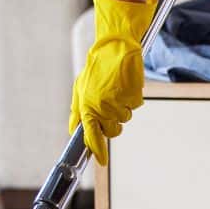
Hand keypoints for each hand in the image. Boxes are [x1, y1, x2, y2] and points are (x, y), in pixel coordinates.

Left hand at [69, 0, 156, 165]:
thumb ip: (77, 112)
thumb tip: (74, 131)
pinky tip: (126, 86)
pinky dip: (133, 99)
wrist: (115, 48)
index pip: (91, 135)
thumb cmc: (97, 69)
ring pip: (125, 118)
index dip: (97, 149)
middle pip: (113, 130)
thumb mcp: (80, 89)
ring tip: (117, 90)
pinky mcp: (133, 96)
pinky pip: (135, 106)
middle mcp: (101, 106)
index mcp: (87, 105)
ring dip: (123, 108)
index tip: (101, 161)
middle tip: (112, 106)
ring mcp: (118, 102)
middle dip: (114, 123)